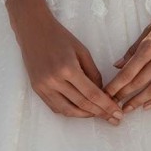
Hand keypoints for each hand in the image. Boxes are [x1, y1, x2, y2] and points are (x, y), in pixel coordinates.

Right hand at [6, 0, 124, 125]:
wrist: (33, 30)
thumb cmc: (60, 37)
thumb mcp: (82, 50)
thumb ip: (93, 73)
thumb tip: (102, 93)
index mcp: (68, 68)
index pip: (91, 94)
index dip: (106, 106)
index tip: (118, 113)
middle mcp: (54, 81)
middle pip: (81, 105)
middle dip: (100, 114)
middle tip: (114, 119)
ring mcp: (43, 87)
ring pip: (68, 111)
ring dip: (85, 116)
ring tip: (98, 115)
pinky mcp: (37, 90)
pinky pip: (55, 107)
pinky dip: (70, 112)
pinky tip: (81, 111)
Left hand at [103, 0, 150, 112]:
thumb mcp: (150, 27)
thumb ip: (134, 48)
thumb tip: (118, 65)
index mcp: (150, 45)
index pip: (129, 71)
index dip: (116, 85)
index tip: (106, 94)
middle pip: (139, 82)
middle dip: (124, 95)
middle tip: (112, 104)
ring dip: (139, 101)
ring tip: (128, 109)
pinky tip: (149, 106)